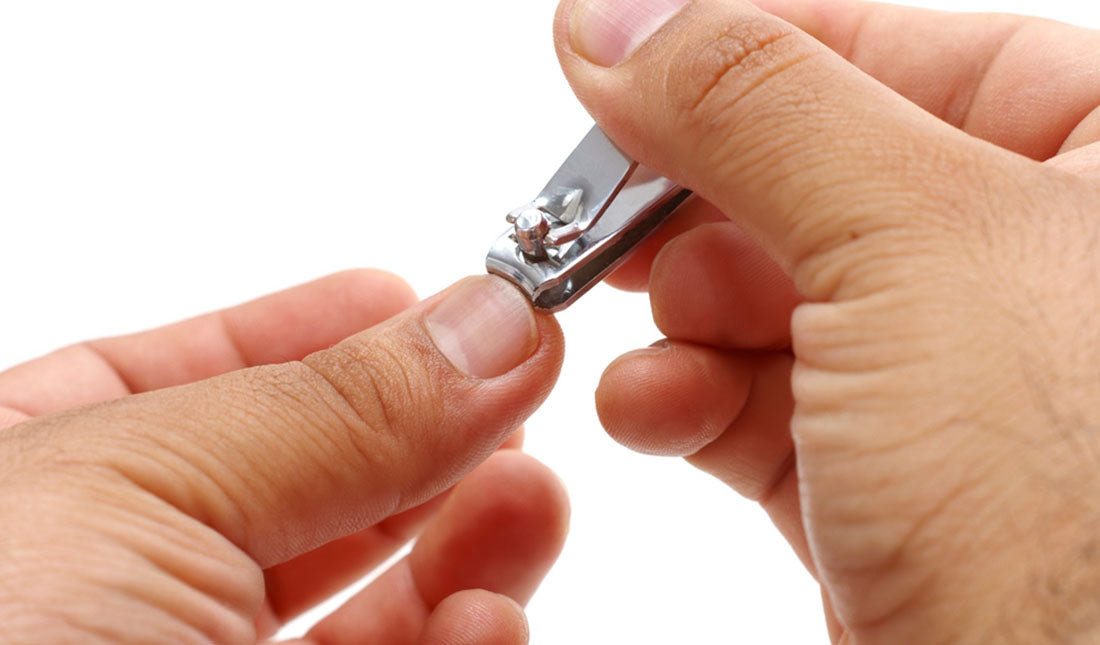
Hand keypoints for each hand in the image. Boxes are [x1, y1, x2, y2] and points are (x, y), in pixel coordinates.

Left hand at [0, 271, 567, 643]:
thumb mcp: (141, 492)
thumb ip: (334, 405)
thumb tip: (488, 322)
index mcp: (25, 488)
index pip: (183, 384)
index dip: (310, 333)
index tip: (420, 302)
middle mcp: (102, 596)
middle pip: (295, 497)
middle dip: (419, 439)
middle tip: (514, 391)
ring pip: (358, 614)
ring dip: (463, 549)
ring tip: (530, 500)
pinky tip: (485, 622)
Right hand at [554, 0, 1099, 641]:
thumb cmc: (1082, 508)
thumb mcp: (912, 241)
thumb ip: (755, 106)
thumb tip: (616, 21)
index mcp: (1096, 155)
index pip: (881, 47)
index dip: (733, 52)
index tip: (611, 60)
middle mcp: (1027, 263)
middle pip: (802, 177)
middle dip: (686, 204)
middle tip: (595, 215)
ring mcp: (950, 378)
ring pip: (763, 298)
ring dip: (675, 313)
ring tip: (631, 328)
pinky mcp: (882, 480)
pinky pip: (757, 405)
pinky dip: (686, 400)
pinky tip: (655, 410)